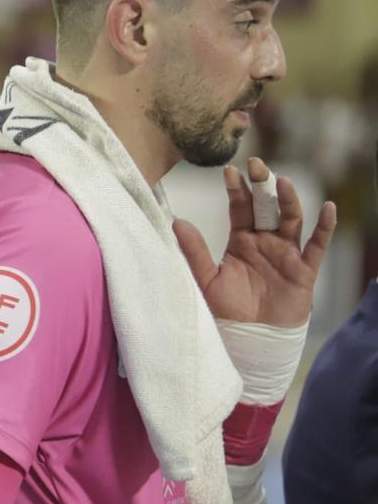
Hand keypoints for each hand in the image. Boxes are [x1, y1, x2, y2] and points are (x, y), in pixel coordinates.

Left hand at [173, 157, 335, 326]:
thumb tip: (176, 222)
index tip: (229, 171)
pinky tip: (328, 208)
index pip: (240, 208)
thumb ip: (194, 251)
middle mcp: (265, 242)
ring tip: (282, 181)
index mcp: (241, 241)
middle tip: (255, 163)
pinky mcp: (304, 270)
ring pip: (291, 219)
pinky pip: (317, 245)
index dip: (236, 190)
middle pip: (266, 207)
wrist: (250, 340)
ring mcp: (286, 254)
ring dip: (288, 200)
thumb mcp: (205, 279)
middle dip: (262, 185)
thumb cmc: (226, 311)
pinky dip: (324, 227)